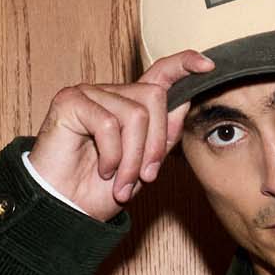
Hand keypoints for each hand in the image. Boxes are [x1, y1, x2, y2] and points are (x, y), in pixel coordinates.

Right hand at [27, 49, 216, 221]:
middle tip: (144, 177)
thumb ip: (162, 137)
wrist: (66, 209)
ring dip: (133, 159)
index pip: (159, 73)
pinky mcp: (70, 101)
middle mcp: (110, 93)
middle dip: (155, 145)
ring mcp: (89, 94)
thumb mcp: (143, 166)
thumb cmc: (99, 190)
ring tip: (119, 182)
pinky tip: (102, 170)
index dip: (183, 64)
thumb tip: (185, 104)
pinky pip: (108, 124)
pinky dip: (111, 156)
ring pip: (134, 115)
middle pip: (154, 99)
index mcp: (128, 104)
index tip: (207, 65)